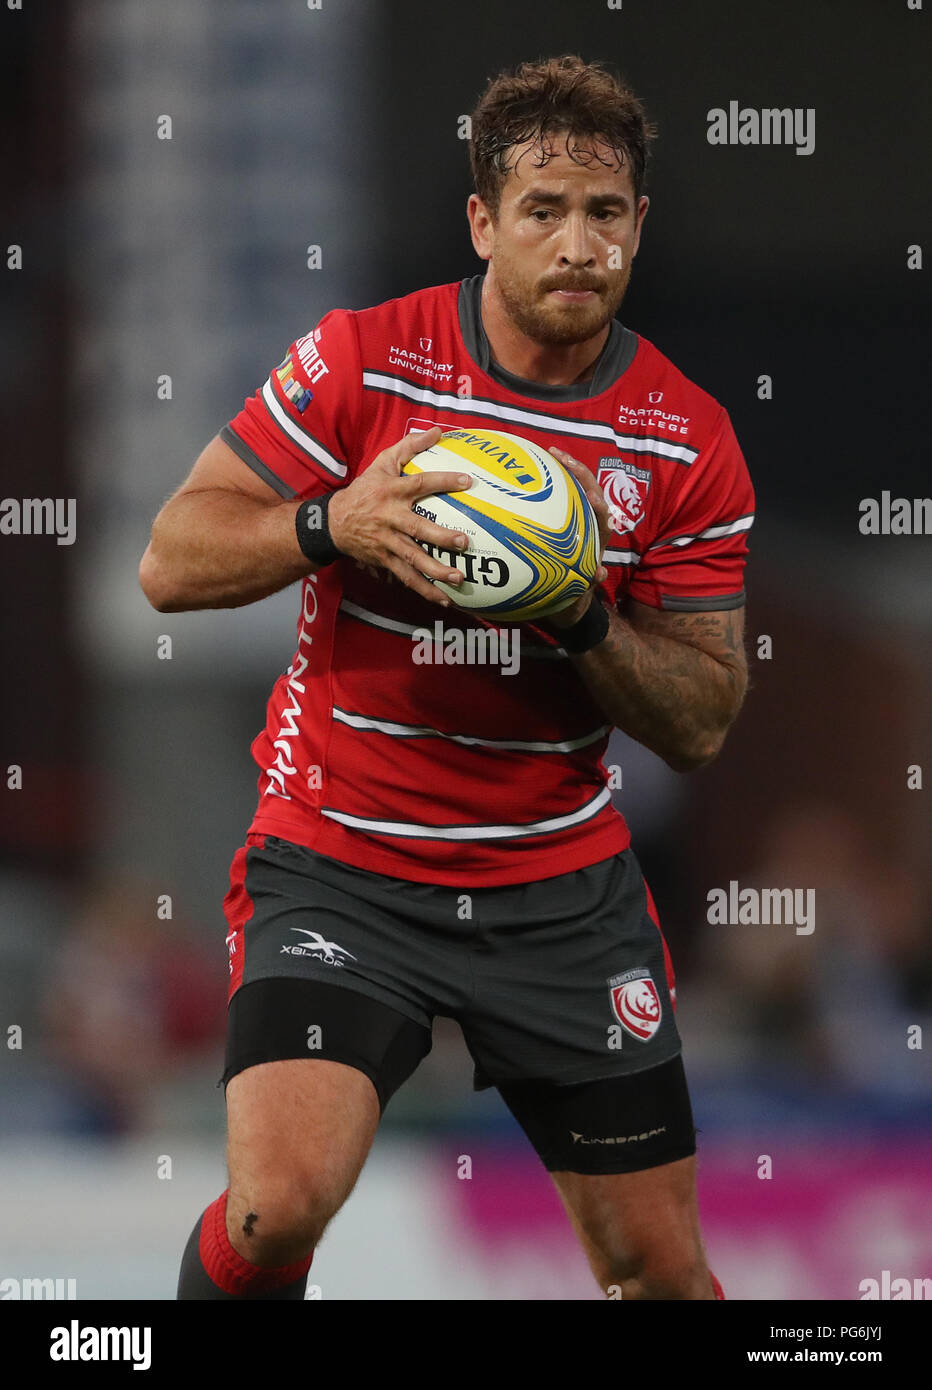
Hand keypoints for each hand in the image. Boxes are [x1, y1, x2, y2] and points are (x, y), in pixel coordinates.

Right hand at [328, 427, 472, 605]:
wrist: (333, 523)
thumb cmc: (364, 490)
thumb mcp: (382, 463)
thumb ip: (410, 447)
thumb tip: (438, 431)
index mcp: (391, 492)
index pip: (421, 484)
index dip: (444, 481)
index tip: (468, 481)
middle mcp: (390, 518)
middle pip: (418, 528)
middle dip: (440, 537)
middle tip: (463, 543)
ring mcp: (387, 542)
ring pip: (413, 559)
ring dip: (436, 571)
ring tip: (459, 579)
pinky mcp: (385, 561)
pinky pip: (407, 578)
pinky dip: (425, 590)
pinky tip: (444, 600)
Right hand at [543, 447, 609, 628]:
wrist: (567, 600)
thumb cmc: (574, 595)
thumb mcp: (581, 592)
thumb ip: (590, 582)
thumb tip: (599, 573)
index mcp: (597, 540)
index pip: (602, 517)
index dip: (598, 505)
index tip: (590, 496)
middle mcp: (589, 526)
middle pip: (590, 491)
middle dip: (579, 473)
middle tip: (561, 458)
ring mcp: (575, 520)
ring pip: (574, 490)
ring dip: (565, 470)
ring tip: (550, 453)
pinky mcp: (561, 519)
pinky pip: (555, 497)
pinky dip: (546, 483)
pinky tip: (528, 470)